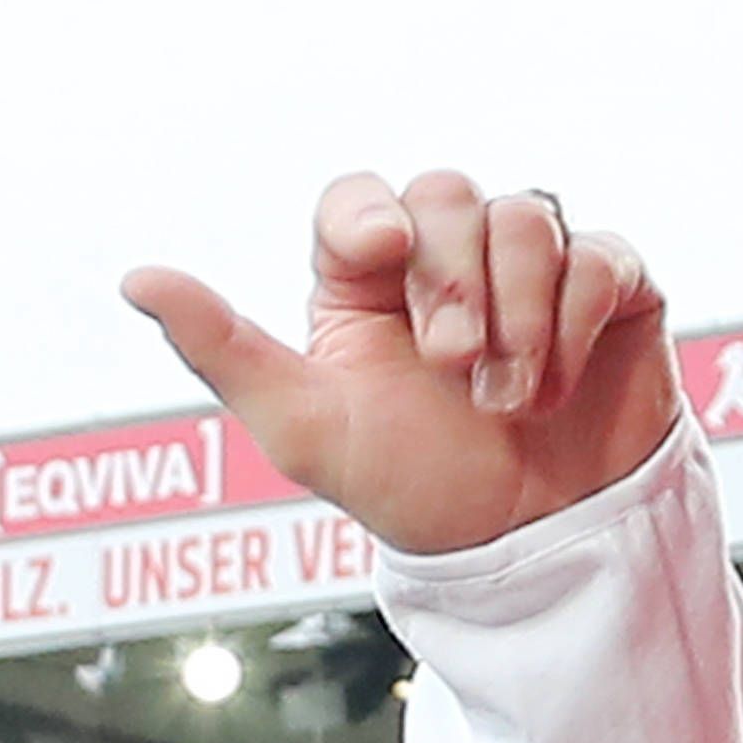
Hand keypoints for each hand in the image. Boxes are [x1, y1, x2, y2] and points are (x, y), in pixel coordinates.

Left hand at [126, 172, 677, 555]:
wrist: (523, 549)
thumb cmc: (410, 490)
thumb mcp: (301, 428)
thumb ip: (221, 349)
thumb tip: (133, 277)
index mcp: (365, 281)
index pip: (358, 198)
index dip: (371, 211)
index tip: (383, 252)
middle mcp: (447, 259)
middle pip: (448, 193)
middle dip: (449, 282)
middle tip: (451, 369)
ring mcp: (531, 267)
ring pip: (527, 215)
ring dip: (516, 314)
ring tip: (505, 399)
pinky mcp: (609, 288)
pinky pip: (598, 255)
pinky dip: (574, 321)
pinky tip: (555, 387)